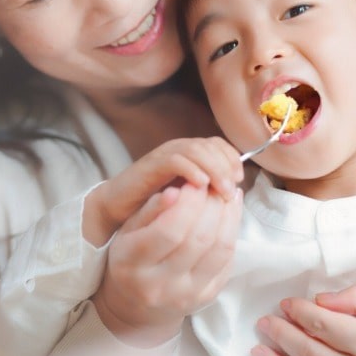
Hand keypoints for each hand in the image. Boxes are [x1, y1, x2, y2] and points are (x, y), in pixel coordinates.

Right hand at [84, 137, 243, 246]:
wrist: (117, 210)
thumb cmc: (154, 207)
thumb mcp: (187, 199)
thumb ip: (207, 192)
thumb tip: (234, 194)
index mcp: (189, 155)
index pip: (219, 145)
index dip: (232, 160)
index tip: (239, 182)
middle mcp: (177, 150)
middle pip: (211, 145)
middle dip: (226, 165)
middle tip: (232, 189)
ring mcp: (163, 155)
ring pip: (196, 150)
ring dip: (214, 168)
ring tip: (222, 190)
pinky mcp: (150, 165)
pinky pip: (175, 160)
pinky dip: (192, 170)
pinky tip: (200, 185)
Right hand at [92, 183, 241, 347]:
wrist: (137, 306)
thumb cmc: (130, 260)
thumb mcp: (127, 233)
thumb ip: (150, 210)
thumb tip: (176, 191)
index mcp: (133, 264)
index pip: (169, 231)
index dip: (188, 202)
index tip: (194, 182)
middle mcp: (160, 285)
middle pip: (199, 239)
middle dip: (211, 205)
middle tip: (214, 184)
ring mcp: (186, 295)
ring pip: (219, 250)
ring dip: (228, 216)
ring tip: (226, 194)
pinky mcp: (206, 298)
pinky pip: (228, 261)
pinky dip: (233, 233)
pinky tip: (231, 213)